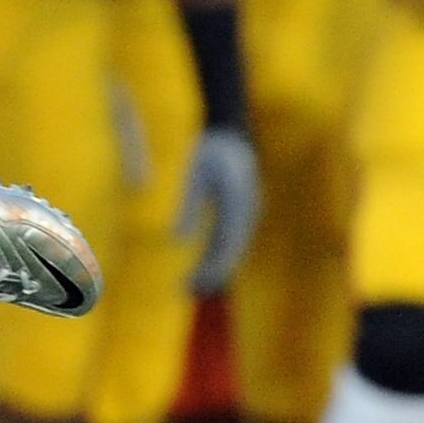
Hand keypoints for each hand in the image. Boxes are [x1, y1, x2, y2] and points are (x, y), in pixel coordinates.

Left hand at [177, 123, 260, 294]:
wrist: (232, 131)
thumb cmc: (211, 150)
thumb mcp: (196, 175)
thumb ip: (189, 206)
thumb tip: (176, 240)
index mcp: (238, 205)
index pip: (226, 246)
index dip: (212, 269)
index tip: (194, 284)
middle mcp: (247, 212)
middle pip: (231, 252)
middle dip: (212, 275)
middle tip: (187, 292)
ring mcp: (247, 212)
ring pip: (232, 248)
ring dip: (215, 268)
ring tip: (192, 286)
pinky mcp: (241, 211)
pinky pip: (230, 239)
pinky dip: (217, 256)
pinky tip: (202, 267)